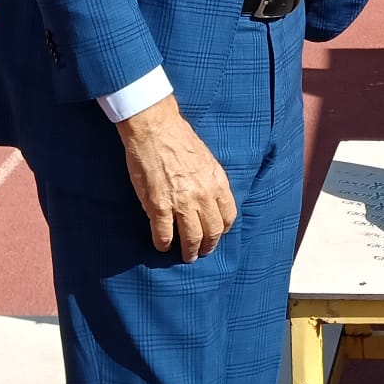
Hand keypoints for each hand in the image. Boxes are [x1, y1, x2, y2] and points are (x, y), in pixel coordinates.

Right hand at [114, 96, 237, 261]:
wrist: (156, 128)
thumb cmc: (180, 138)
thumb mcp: (207, 159)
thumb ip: (211, 181)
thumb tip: (210, 198)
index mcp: (217, 182)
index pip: (228, 217)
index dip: (222, 230)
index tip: (215, 234)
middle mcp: (203, 196)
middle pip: (212, 232)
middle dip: (207, 246)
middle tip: (201, 252)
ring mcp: (181, 203)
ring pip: (191, 239)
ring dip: (188, 251)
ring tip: (185, 255)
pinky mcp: (159, 206)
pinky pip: (164, 235)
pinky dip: (163, 244)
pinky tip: (162, 245)